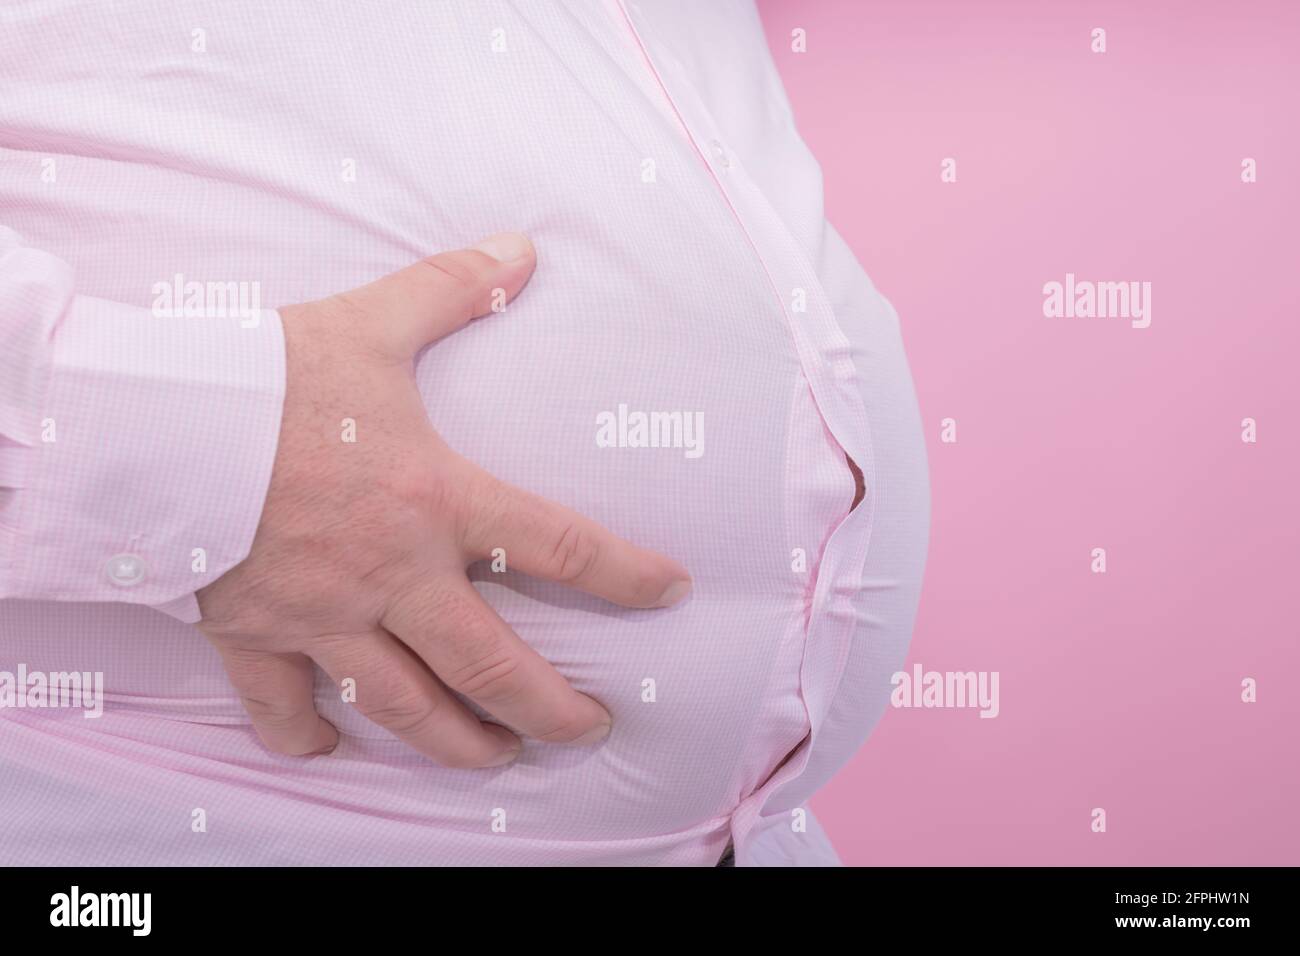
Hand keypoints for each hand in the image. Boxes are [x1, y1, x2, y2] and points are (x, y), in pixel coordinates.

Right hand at [196, 233, 690, 766]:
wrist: (151, 423)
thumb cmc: (265, 376)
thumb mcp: (370, 323)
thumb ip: (452, 290)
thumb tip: (520, 249)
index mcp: (435, 500)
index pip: (559, 546)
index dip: (626, 574)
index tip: (669, 592)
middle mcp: (393, 574)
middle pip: (492, 666)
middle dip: (550, 710)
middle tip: (587, 730)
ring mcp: (324, 615)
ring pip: (407, 705)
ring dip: (458, 742)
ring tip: (497, 761)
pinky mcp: (255, 633)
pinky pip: (283, 704)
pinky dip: (305, 732)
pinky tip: (327, 745)